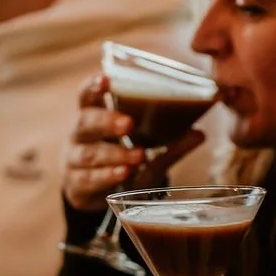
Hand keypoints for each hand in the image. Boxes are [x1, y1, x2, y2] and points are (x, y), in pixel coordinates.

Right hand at [64, 74, 206, 210]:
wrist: (98, 195)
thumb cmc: (121, 161)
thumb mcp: (146, 151)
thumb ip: (170, 144)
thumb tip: (200, 134)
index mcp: (94, 116)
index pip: (87, 96)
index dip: (93, 87)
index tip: (106, 80)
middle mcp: (80, 136)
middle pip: (86, 123)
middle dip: (107, 122)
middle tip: (129, 124)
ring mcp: (75, 161)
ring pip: (89, 154)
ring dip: (115, 154)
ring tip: (138, 156)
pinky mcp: (77, 185)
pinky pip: (89, 179)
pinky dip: (107, 176)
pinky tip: (123, 174)